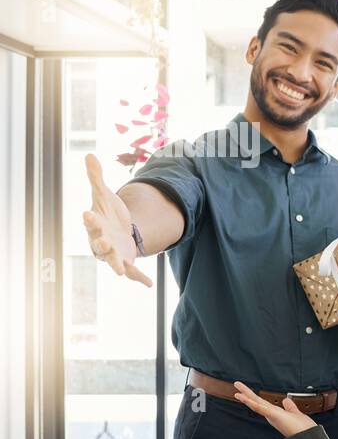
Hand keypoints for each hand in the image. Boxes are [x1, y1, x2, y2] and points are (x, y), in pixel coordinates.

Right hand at [82, 154, 151, 285]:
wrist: (117, 230)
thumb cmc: (107, 212)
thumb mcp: (103, 194)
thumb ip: (96, 177)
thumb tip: (88, 154)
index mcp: (95, 224)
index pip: (90, 221)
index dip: (89, 218)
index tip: (87, 213)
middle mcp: (101, 241)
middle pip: (99, 243)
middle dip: (100, 244)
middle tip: (102, 243)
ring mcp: (113, 253)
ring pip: (113, 260)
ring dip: (116, 265)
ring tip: (121, 272)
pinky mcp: (126, 261)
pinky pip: (133, 271)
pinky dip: (139, 278)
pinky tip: (149, 285)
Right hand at [232, 381, 316, 437]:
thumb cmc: (304, 429)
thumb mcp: (295, 414)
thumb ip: (290, 407)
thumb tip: (285, 400)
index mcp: (275, 413)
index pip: (261, 402)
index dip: (252, 396)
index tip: (245, 391)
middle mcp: (272, 415)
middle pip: (256, 401)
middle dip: (246, 393)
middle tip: (236, 384)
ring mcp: (272, 416)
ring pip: (256, 405)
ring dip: (246, 397)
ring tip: (236, 391)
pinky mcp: (276, 417)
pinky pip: (262, 409)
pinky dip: (254, 404)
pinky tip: (247, 399)